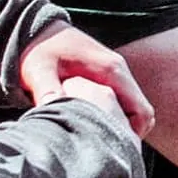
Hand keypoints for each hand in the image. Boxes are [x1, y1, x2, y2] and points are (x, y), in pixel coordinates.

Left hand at [20, 27, 152, 136]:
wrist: (35, 29)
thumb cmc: (39, 50)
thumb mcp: (38, 70)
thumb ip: (47, 90)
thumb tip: (53, 109)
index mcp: (112, 71)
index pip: (142, 111)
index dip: (132, 134)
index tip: (110, 148)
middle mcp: (119, 72)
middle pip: (141, 113)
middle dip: (127, 133)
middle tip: (101, 147)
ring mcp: (114, 74)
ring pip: (131, 108)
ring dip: (118, 124)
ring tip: (93, 137)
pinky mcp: (106, 77)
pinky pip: (121, 102)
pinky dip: (111, 116)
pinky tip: (88, 123)